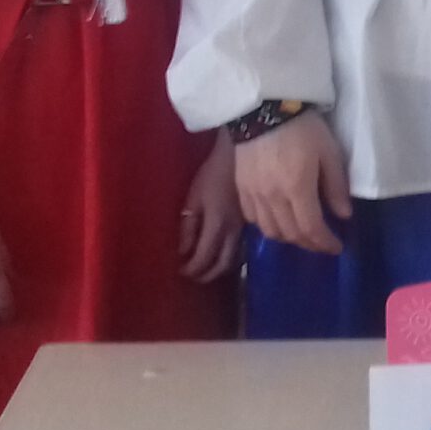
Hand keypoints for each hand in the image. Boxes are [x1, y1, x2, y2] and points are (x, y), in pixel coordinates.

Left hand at [178, 134, 244, 281]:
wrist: (242, 154)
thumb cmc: (213, 173)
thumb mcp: (194, 197)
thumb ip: (188, 226)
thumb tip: (183, 251)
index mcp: (217, 225)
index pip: (204, 258)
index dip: (191, 269)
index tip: (180, 271)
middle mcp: (233, 232)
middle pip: (222, 265)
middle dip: (206, 275)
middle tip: (192, 275)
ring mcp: (244, 227)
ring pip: (234, 258)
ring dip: (219, 268)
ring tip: (206, 267)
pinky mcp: (249, 221)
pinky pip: (240, 247)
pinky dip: (229, 256)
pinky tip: (221, 251)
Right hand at [232, 111, 351, 254]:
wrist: (262, 106)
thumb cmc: (302, 126)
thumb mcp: (328, 151)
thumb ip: (336, 185)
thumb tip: (343, 215)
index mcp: (297, 188)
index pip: (311, 229)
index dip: (325, 243)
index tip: (336, 247)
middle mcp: (273, 197)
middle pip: (290, 234)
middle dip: (309, 243)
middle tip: (322, 242)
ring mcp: (253, 194)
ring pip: (269, 231)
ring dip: (288, 237)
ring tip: (301, 233)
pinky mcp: (240, 187)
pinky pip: (252, 218)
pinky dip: (267, 225)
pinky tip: (277, 219)